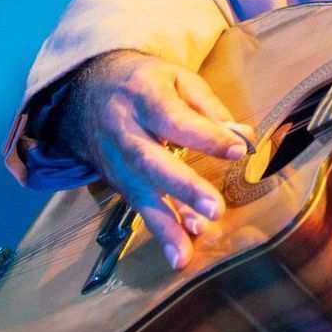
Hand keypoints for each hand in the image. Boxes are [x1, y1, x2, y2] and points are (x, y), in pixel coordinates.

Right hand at [60, 50, 254, 269]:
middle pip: (149, 160)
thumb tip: (243, 136)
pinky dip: (161, 228)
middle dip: (182, 187)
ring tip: (187, 252)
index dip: (204, 136)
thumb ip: (210, 108)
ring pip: (138, 193)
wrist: (87, 92)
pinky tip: (181, 250)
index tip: (238, 151)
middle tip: (215, 209)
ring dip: (165, 225)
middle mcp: (123, 130)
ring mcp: (114, 160)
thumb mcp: (178, 78)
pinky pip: (139, 206)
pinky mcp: (116, 182)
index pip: (173, 118)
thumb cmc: (146, 83)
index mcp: (143, 95)